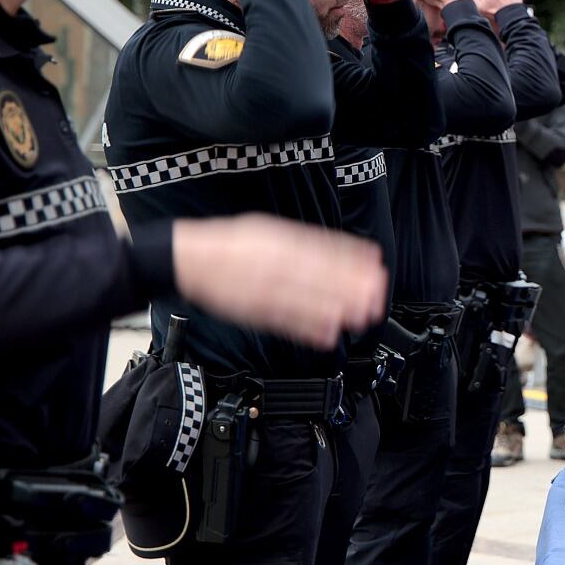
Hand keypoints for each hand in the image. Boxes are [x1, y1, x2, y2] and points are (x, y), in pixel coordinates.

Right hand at [173, 214, 387, 349]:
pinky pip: (283, 320)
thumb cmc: (233, 244)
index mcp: (279, 240)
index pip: (322, 249)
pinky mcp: (253, 310)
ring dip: (335, 310)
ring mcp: (263, 287)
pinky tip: (328, 335)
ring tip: (360, 317)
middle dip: (350, 287)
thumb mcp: (269, 229)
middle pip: (318, 275)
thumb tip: (339, 250)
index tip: (375, 268)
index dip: (352, 261)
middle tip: (375, 296)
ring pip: (303, 300)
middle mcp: (273, 263)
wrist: (189, 258)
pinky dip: (306, 329)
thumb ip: (303, 241)